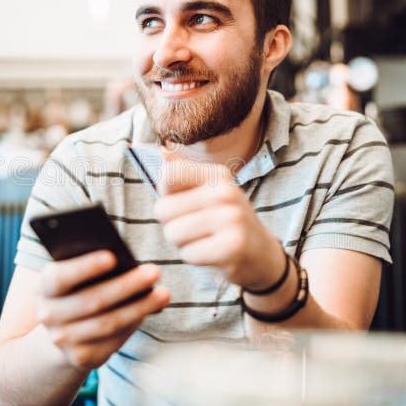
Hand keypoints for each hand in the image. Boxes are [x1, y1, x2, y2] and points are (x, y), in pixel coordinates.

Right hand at [37, 250, 170, 369]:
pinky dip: (134, 323)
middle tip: (154, 271)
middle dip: (126, 285)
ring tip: (163, 293)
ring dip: (139, 307)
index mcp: (45, 288)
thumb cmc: (78, 289)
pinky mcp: (82, 357)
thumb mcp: (77, 276)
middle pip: (92, 300)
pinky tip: (151, 309)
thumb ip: (93, 266)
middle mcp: (49, 316)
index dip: (84, 267)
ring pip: (108, 323)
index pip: (60, 277)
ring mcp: (64, 340)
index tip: (113, 256)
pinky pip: (114, 340)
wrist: (61, 330)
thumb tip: (128, 263)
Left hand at [154, 158, 283, 288]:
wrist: (261, 253)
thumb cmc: (224, 222)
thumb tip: (144, 147)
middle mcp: (225, 192)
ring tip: (204, 240)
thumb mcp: (207, 192)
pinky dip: (195, 258)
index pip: (168, 174)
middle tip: (196, 228)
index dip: (165, 195)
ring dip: (183, 243)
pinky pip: (188, 254)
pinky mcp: (233, 246)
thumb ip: (179, 173)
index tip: (181, 203)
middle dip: (172, 224)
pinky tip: (213, 254)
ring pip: (173, 233)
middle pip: (163, 209)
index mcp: (216, 175)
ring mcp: (231, 218)